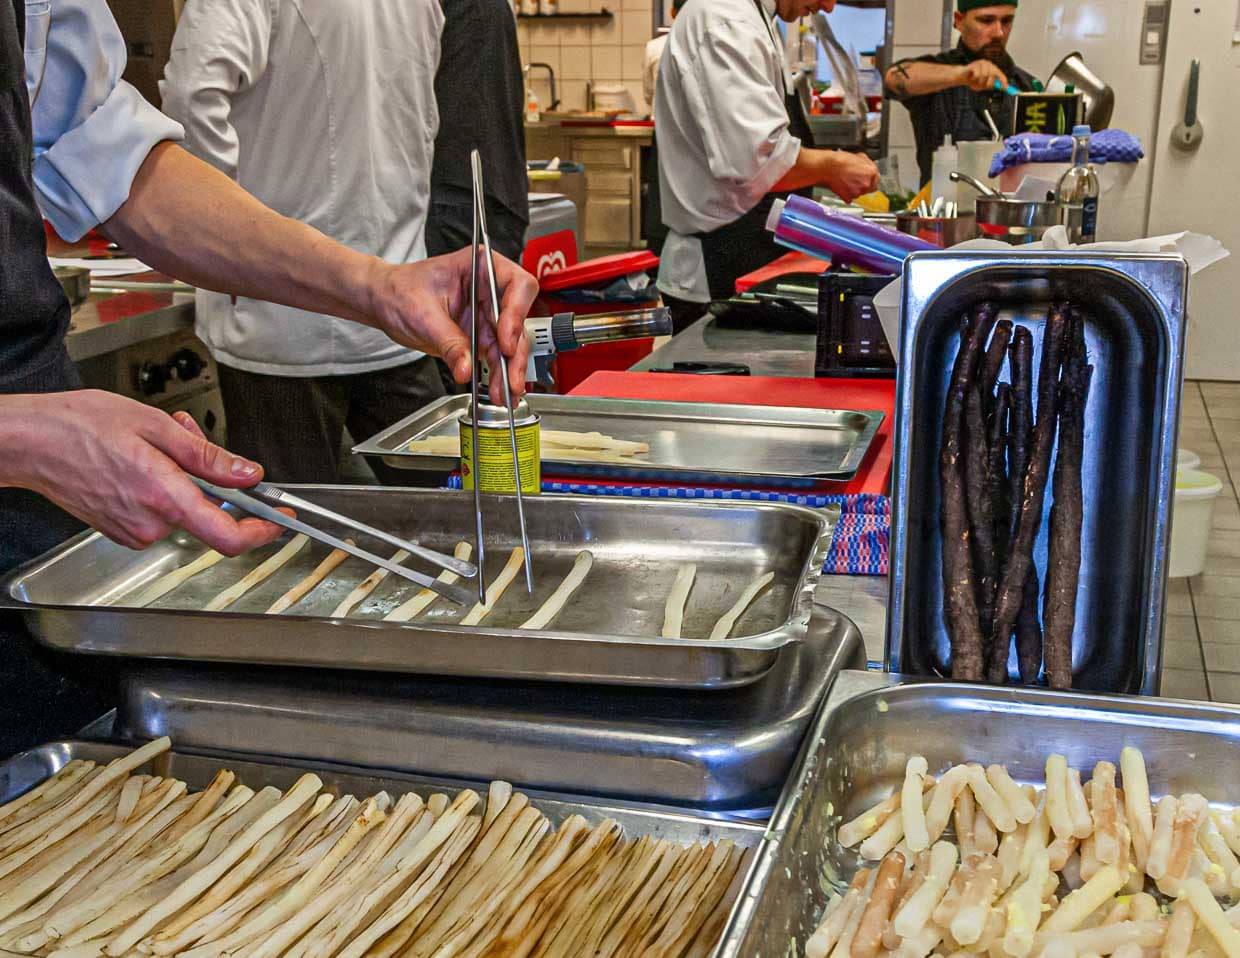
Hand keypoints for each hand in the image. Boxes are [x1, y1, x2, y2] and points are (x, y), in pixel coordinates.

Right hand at [2, 391, 284, 553]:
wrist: (29, 442)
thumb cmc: (80, 426)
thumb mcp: (157, 426)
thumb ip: (210, 457)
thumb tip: (249, 475)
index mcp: (165, 497)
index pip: (229, 536)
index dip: (262, 532)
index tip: (280, 519)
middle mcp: (151, 523)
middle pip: (208, 511)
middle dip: (211, 475)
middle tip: (188, 435)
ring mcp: (134, 531)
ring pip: (183, 507)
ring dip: (183, 474)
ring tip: (155, 439)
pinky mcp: (122, 530)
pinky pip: (160, 510)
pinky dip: (162, 485)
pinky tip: (140, 458)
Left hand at [367, 247, 536, 405]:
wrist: (384, 302)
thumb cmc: (400, 290)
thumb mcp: (423, 314)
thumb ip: (448, 341)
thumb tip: (466, 368)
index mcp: (481, 267)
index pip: (517, 285)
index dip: (517, 314)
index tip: (505, 341)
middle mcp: (490, 290)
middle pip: (518, 321)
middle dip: (515, 353)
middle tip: (511, 378)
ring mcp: (487, 315)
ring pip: (511, 344)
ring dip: (509, 371)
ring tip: (505, 393)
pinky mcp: (481, 337)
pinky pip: (496, 358)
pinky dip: (498, 376)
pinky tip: (500, 391)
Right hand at [823, 151, 879, 202]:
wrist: (828, 167)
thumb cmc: (841, 161)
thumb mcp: (859, 156)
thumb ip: (867, 165)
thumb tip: (869, 168)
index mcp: (871, 173)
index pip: (876, 181)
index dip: (870, 180)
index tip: (865, 179)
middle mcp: (866, 184)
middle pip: (868, 189)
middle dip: (863, 186)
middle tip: (855, 181)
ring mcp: (857, 192)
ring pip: (859, 194)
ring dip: (854, 190)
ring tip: (846, 181)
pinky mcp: (848, 197)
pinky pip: (849, 199)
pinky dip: (846, 195)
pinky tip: (842, 187)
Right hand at [960, 60, 1007, 92]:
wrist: (962, 77)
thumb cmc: (973, 81)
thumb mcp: (984, 85)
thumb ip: (993, 85)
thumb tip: (1004, 88)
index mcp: (992, 68)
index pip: (1000, 73)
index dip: (1003, 80)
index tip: (1004, 87)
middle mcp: (988, 64)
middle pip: (994, 72)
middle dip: (990, 81)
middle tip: (986, 86)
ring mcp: (982, 63)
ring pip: (985, 74)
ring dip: (980, 81)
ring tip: (975, 81)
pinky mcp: (975, 64)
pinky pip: (978, 74)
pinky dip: (974, 78)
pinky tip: (971, 77)